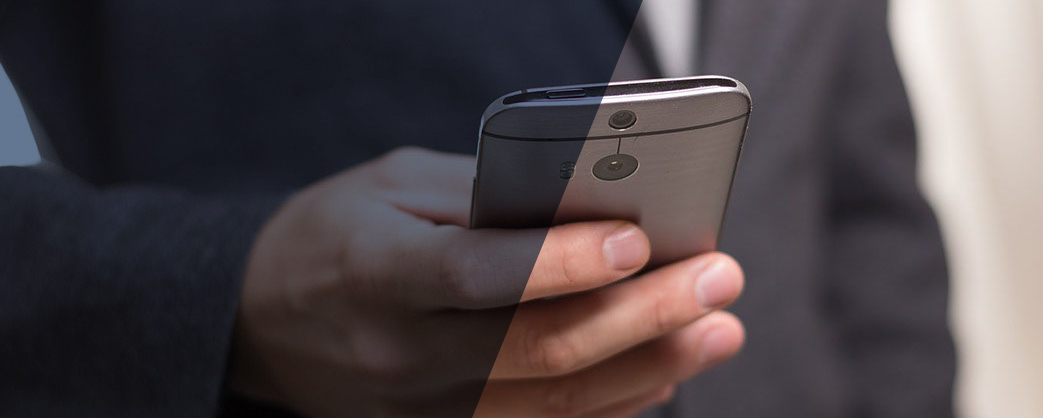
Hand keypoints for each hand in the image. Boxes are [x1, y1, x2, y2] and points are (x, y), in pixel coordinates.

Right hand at [231, 147, 745, 417]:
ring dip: (647, 368)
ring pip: (550, 403)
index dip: (561, 262)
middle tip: (720, 278)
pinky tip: (664, 378)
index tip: (639, 238)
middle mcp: (399, 352)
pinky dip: (608, 408)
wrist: (260, 323)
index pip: (478, 275)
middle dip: (642, 314)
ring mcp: (419, 410)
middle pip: (536, 348)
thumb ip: (480, 195)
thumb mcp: (389, 186)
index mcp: (376, 271)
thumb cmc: (333, 236)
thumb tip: (585, 207)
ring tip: (716, 331)